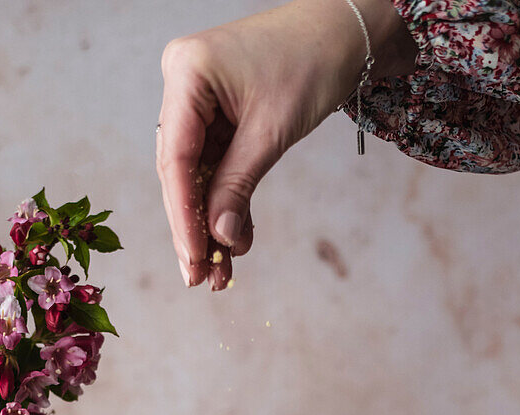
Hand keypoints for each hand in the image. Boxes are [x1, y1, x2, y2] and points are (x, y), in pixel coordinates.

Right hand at [157, 0, 416, 289]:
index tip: (193, 258)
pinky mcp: (216, 116)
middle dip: (192, 228)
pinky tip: (234, 241)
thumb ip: (238, 185)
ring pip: (196, 176)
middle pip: (178, 172)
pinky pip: (214, 167)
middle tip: (199, 278)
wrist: (344, 31)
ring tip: (220, 272)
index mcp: (187, 73)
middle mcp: (183, 85)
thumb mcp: (272, 131)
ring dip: (210, 224)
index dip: (183, 215)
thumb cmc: (312, 62)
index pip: (175, 158)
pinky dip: (226, 203)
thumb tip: (217, 238)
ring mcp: (197, 100)